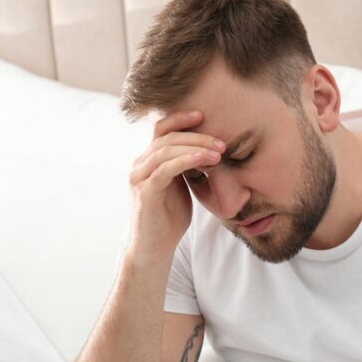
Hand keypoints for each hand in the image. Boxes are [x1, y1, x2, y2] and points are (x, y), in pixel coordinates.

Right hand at [126, 111, 224, 266]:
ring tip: (219, 153)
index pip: (160, 129)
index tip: (203, 114)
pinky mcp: (145, 192)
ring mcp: (139, 177)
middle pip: (167, 137)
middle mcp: (139, 165)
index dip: (179, 118)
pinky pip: (165, 169)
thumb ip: (187, 167)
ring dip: (196, 147)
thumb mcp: (181, 186)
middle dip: (197, 136)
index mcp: (148, 161)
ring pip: (165, 150)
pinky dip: (186, 160)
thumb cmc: (170, 217)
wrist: (155, 247)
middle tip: (222, 143)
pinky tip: (205, 160)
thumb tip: (210, 151)